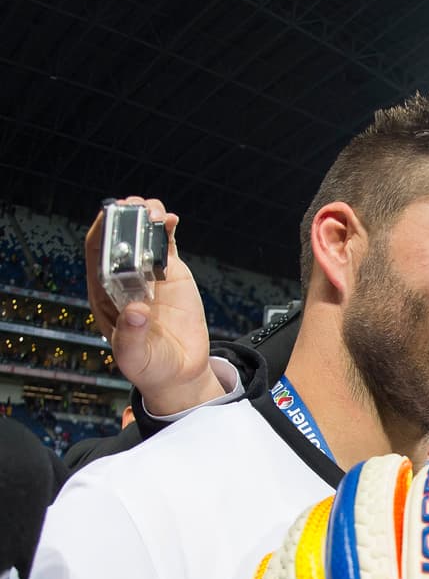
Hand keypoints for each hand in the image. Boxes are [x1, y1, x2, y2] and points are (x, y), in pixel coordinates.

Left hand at [86, 197, 221, 414]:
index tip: (109, 218)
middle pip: (117, 241)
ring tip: (154, 210)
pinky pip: (165, 247)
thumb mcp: (136, 358)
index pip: (96, 257)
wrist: (181, 371)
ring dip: (144, 220)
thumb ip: (132, 337)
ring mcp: (148, 275)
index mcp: (105, 296)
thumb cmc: (151, 366)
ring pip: (141, 239)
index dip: (101, 234)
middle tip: (133, 207)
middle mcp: (124, 280)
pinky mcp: (171, 275)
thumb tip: (135, 312)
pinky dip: (166, 230)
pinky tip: (170, 219)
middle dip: (122, 220)